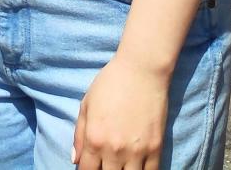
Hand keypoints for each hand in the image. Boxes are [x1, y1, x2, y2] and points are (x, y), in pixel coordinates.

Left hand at [72, 55, 169, 169]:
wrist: (142, 70)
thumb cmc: (110, 83)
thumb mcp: (86, 105)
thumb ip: (79, 134)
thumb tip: (75, 160)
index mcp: (94, 139)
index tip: (90, 166)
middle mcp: (114, 150)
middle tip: (105, 163)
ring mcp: (137, 151)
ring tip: (120, 165)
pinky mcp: (156, 148)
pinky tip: (137, 167)